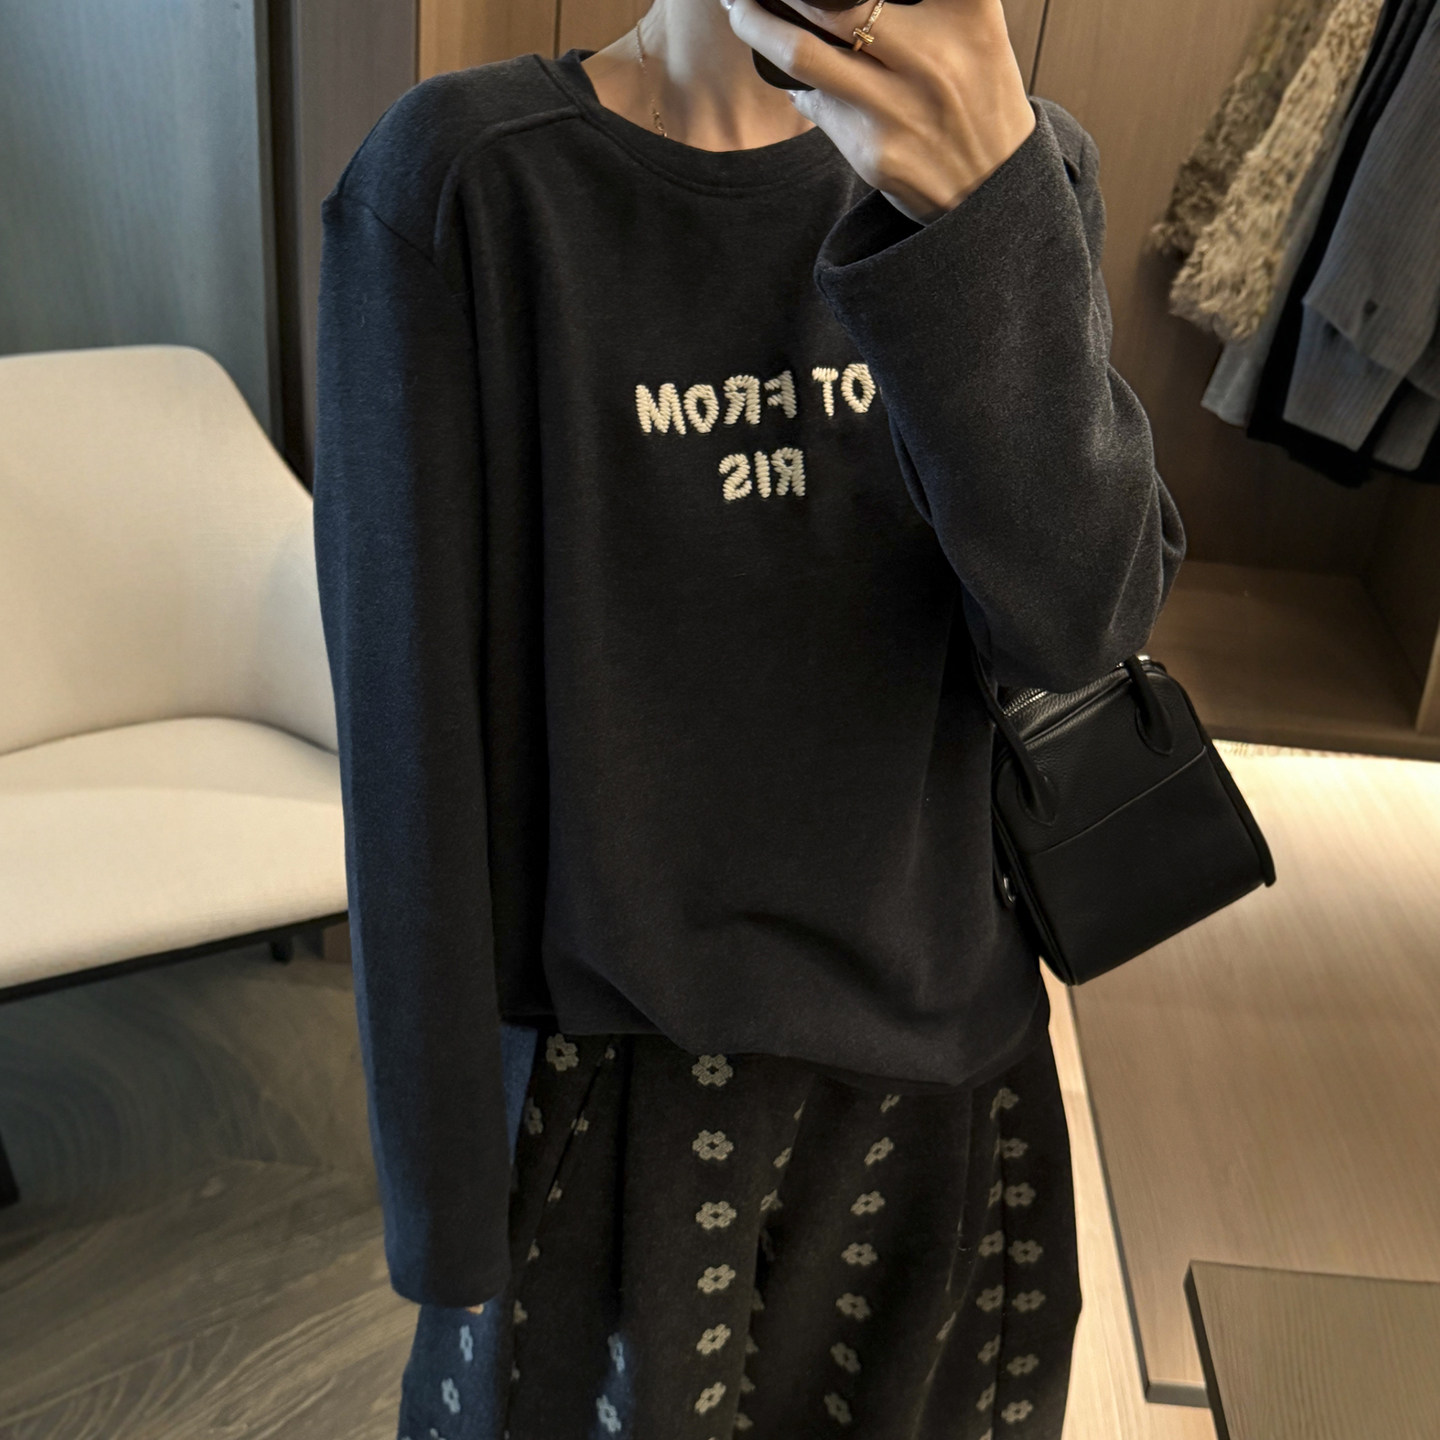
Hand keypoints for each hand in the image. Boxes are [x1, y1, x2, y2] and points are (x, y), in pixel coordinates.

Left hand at [723, 0, 1035, 223]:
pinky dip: (798, 84)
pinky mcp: (871, 151)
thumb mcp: (975, 28)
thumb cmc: (978, 96)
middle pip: (826, 1)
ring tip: (740, 8)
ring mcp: (898, 107)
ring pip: (800, 52)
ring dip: (756, 25)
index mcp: (966, 11)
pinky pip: (814, 104)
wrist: (993, 190)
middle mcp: (933, 55)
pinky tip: (796, 77)